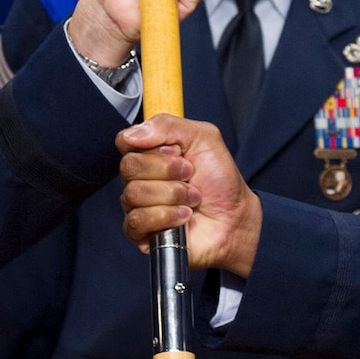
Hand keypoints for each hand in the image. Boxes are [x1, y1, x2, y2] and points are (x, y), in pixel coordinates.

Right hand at [118, 115, 262, 275]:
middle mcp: (140, 178)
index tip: (177, 152)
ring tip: (192, 198)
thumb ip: (168, 126)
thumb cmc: (220, 181)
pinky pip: (137, 220)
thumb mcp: (204, 138)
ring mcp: (138, 205)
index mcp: (150, 154)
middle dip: (167, 170)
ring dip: (173, 195)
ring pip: (134, 194)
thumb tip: (133, 134)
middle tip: (190, 175)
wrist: (234, 218)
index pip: (125, 141)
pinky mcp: (140, 232)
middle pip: (129, 166)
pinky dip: (167, 216)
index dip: (151, 145)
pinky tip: (183, 216)